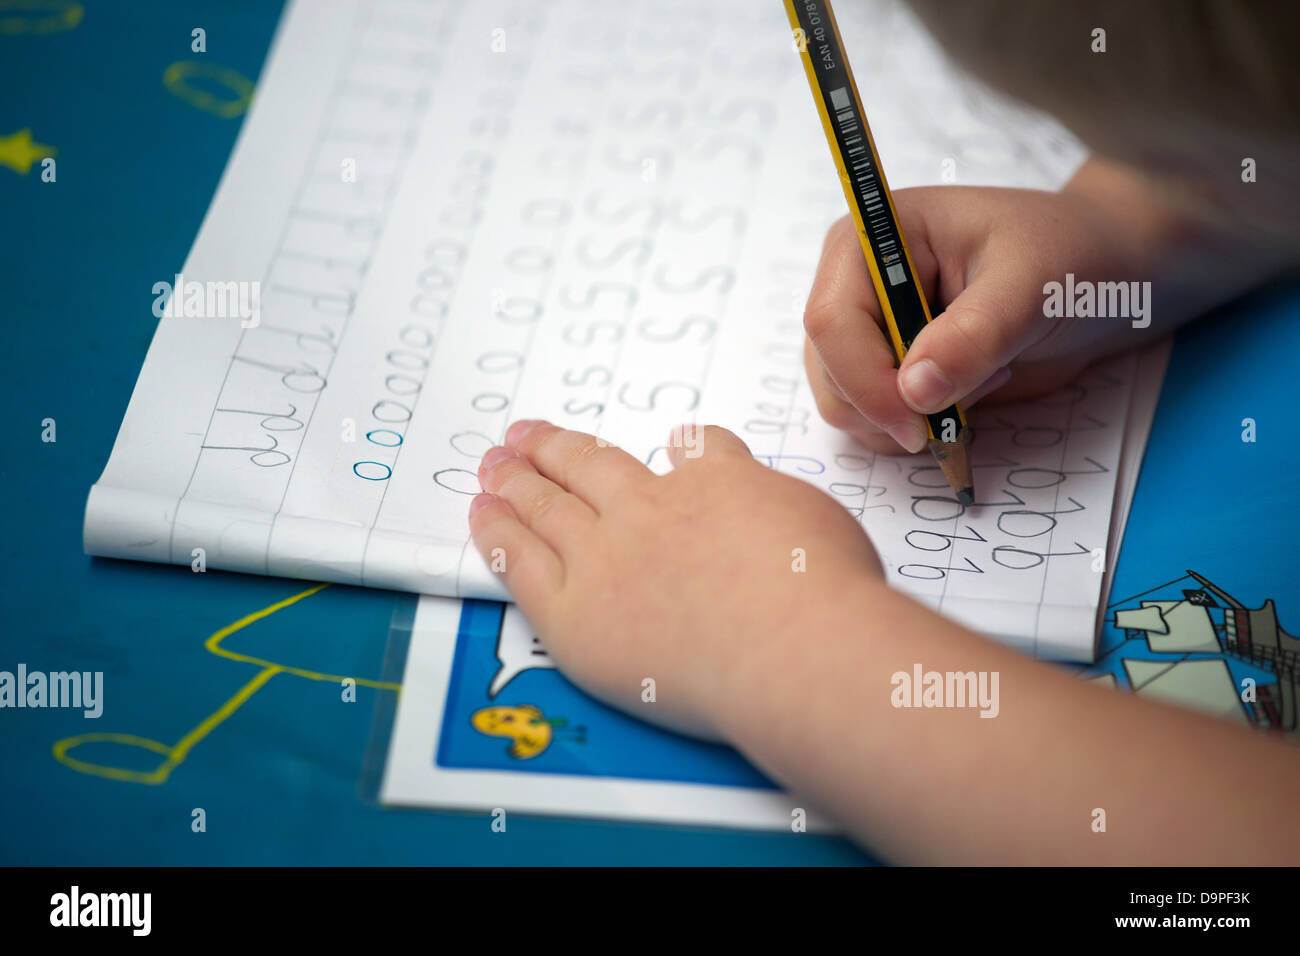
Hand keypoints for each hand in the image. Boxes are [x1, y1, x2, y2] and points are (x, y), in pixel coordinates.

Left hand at [468, 420, 882, 739]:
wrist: (794, 649)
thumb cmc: (826, 598)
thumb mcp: (820, 521)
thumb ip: (775, 503)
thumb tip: (757, 498)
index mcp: (719, 483)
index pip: (694, 451)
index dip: (678, 450)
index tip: (666, 449)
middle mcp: (652, 509)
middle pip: (591, 466)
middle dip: (554, 446)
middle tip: (524, 434)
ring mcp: (608, 556)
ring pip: (548, 504)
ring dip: (516, 478)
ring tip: (493, 464)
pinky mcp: (576, 612)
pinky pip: (522, 560)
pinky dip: (498, 530)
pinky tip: (482, 513)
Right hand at [804, 159, 1190, 454]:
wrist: (1105, 273)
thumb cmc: (1071, 255)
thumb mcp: (1032, 286)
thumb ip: (973, 337)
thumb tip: (912, 392)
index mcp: (871, 238)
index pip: (830, 320)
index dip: (864, 379)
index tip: (918, 421)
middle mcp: (855, 284)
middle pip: (829, 370)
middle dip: (890, 406)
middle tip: (970, 397)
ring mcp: (869, 330)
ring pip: (844, 404)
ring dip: (909, 419)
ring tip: (982, 378)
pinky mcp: (890, 368)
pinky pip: (873, 421)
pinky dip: (918, 428)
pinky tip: (972, 390)